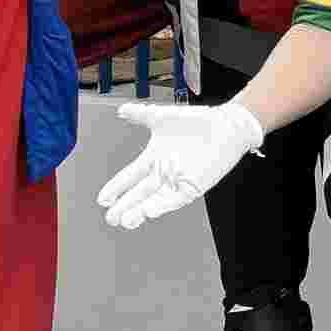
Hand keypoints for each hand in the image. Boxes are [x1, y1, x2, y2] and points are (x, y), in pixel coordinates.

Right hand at [98, 101, 264, 228]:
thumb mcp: (163, 117)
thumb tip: (122, 110)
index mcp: (153, 157)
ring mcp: (178, 180)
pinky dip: (162, 205)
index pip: (129, 177)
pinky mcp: (193, 186)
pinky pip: (175, 199)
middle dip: (124, 205)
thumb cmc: (199, 122)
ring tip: (125, 220)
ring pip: (154, 200)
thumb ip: (141, 115)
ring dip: (140, 210)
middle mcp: (163, 172)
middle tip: (110, 217)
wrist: (228, 126)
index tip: (102, 199)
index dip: (116, 188)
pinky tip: (150, 211)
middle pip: (139, 193)